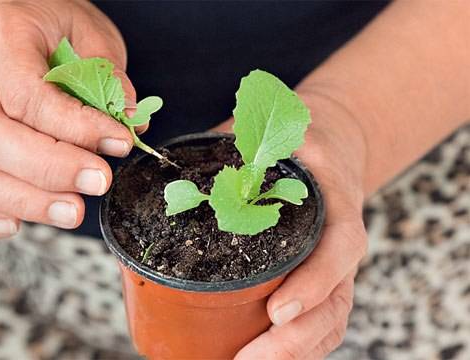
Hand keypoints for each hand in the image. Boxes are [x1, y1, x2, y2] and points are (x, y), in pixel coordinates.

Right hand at [0, 0, 137, 239]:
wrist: (0, 15)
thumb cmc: (40, 17)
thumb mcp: (81, 24)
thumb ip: (105, 68)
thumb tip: (130, 117)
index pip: (31, 96)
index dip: (78, 128)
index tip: (119, 143)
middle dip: (51, 170)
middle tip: (98, 183)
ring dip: (24, 200)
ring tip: (72, 211)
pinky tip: (15, 223)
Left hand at [214, 92, 367, 358]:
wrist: (332, 150)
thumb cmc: (302, 141)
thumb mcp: (281, 132)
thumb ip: (243, 143)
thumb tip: (179, 160)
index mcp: (335, 205)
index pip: (340, 248)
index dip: (315, 283)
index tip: (277, 311)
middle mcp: (339, 245)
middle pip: (336, 303)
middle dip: (296, 339)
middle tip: (246, 358)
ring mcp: (333, 267)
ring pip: (330, 320)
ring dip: (294, 352)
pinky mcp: (321, 278)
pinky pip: (319, 319)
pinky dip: (296, 346)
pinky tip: (261, 355)